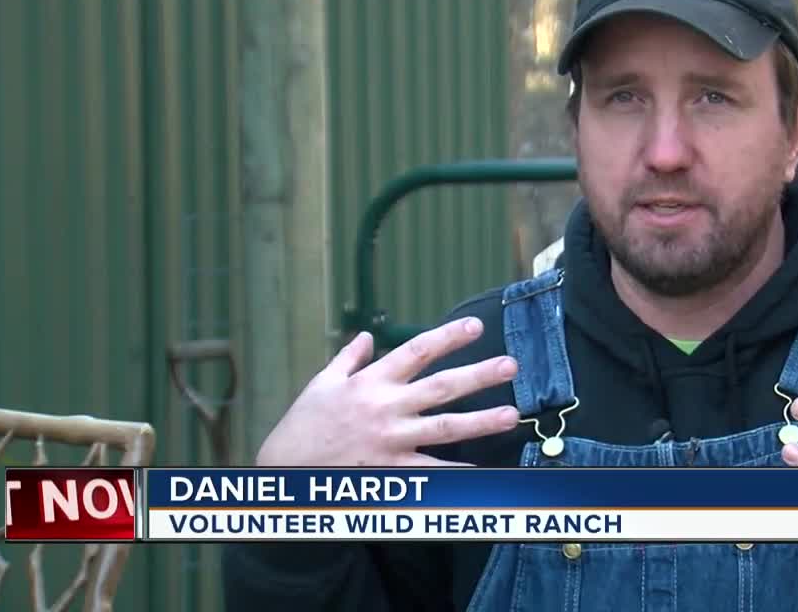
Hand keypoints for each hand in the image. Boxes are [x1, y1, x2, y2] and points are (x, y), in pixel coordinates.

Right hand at [255, 317, 519, 467]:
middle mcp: (386, 408)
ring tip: (512, 416)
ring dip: (481, 422)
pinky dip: (456, 471)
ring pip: (444, 428)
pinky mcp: (391, 471)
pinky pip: (430, 470)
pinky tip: (482, 468)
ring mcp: (391, 441)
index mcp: (370, 382)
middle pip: (441, 387)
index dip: (447, 337)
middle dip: (478, 375)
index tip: (476, 326)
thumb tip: (366, 336)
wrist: (285, 471)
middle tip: (511, 365)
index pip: (416, 351)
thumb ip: (348, 359)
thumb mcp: (321, 383)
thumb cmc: (303, 425)